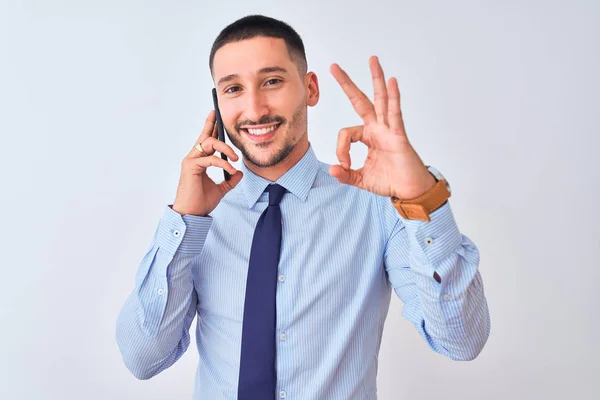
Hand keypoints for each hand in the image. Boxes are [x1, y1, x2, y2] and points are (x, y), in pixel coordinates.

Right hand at [172, 110, 243, 215]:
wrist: (192, 214)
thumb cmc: (201, 202)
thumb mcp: (221, 189)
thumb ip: (230, 180)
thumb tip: (239, 173)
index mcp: (199, 160)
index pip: (205, 139)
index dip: (210, 126)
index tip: (215, 115)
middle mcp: (193, 158)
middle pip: (206, 136)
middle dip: (215, 127)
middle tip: (228, 126)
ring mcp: (190, 161)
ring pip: (209, 143)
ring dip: (225, 148)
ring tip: (235, 159)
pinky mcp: (190, 166)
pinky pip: (211, 159)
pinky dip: (224, 164)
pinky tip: (231, 170)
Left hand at [328, 56, 435, 199]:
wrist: (409, 191)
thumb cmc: (390, 181)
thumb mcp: (360, 179)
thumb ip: (345, 174)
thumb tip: (331, 170)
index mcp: (368, 136)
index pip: (346, 132)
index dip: (340, 148)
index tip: (343, 164)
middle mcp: (378, 128)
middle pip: (361, 100)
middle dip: (348, 83)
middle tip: (335, 66)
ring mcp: (389, 129)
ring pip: (381, 99)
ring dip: (376, 79)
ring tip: (372, 60)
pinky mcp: (399, 135)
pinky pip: (395, 113)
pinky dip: (394, 98)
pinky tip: (392, 82)